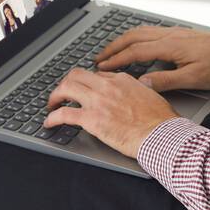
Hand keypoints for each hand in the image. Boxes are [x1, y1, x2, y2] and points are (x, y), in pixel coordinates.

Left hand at [44, 68, 178, 158]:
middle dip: (66, 83)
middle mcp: (107, 87)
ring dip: (55, 96)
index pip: (96, 75)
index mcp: (122, 80)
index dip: (86, 83)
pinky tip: (49, 123)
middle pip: (77, 75)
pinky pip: (64, 114)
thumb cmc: (160, 120)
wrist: (160, 134)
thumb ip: (141, 89)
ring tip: (51, 105)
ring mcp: (98, 102)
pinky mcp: (91, 119)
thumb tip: (143, 88)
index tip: (83, 89)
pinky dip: (52, 118)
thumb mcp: (152, 95)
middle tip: (62, 93)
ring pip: (66, 88)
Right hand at [95, 27, 209, 91]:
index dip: (116, 60)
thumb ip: (167, 80)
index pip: (136, 51)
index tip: (101, 67)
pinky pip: (151, 32)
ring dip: (124, 40)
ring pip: (142, 32)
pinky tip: (136, 44)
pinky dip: (136, 37)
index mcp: (170, 46)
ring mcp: (175, 32)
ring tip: (111, 51)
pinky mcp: (181, 34)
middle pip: (134, 37)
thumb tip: (142, 83)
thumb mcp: (194, 78)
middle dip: (114, 47)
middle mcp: (170, 35)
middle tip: (98, 58)